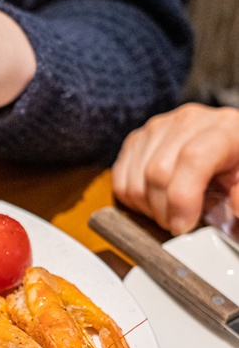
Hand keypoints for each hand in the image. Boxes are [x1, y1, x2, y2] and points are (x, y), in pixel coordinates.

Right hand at [112, 103, 238, 235]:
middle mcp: (188, 121)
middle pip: (158, 172)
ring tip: (169, 211)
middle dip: (164, 210)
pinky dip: (133, 200)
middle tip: (178, 224)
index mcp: (224, 128)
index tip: (183, 226)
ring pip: (136, 181)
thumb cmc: (236, 166)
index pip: (193, 158)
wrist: (224, 145)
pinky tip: (154, 200)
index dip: (183, 198)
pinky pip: (120, 181)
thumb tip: (236, 208)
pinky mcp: (136, 139)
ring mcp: (158, 128)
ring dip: (148, 208)